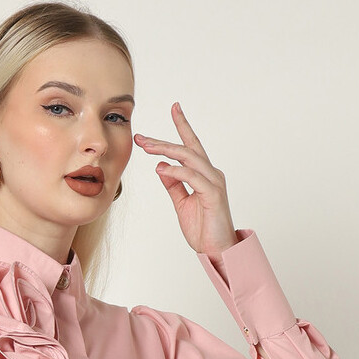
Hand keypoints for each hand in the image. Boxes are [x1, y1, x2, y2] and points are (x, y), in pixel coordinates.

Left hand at [133, 102, 238, 259]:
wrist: (217, 250)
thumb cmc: (203, 228)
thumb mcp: (182, 203)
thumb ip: (173, 185)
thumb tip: (161, 167)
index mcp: (204, 174)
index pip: (191, 146)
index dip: (183, 125)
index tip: (174, 107)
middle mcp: (211, 174)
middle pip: (186, 148)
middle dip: (163, 140)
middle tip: (141, 137)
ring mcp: (214, 183)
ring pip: (189, 158)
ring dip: (166, 150)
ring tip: (146, 147)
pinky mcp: (213, 195)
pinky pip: (192, 177)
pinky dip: (175, 171)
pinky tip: (161, 169)